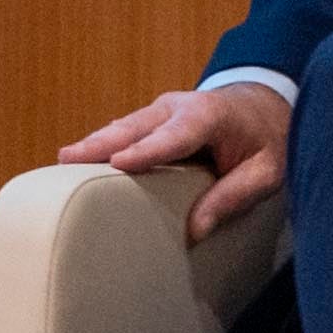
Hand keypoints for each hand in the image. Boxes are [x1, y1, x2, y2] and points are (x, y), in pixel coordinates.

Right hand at [59, 80, 292, 244]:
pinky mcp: (152, 118)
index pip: (174, 136)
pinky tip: (80, 158)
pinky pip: (124, 130)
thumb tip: (195, 230)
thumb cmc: (268, 139)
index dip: (146, 150)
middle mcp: (178, 107)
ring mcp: (162, 109)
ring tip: (63, 161)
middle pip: (135, 128)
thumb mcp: (267, 172)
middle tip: (67, 159)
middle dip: (101, 143)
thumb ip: (233, 197)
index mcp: (209, 117)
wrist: (264, 102)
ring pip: (123, 127)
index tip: (118, 164)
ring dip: (94, 143)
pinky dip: (102, 143)